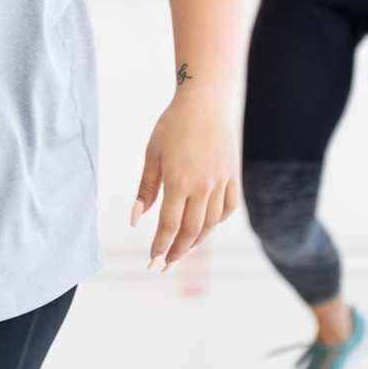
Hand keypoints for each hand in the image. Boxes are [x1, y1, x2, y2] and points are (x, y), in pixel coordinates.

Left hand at [129, 86, 239, 270]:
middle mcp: (202, 186)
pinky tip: (205, 227)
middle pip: (191, 231)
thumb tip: (135, 219)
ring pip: (210, 224)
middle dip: (176, 252)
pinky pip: (228, 208)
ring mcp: (221, 182)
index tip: (151, 262)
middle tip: (163, 265)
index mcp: (179, 181)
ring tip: (181, 251)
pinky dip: (217, 222)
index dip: (160, 247)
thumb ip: (145, 189)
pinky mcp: (233, 176)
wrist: (205, 103)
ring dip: (196, 242)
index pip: (169, 226)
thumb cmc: (172, 126)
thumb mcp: (152, 155)